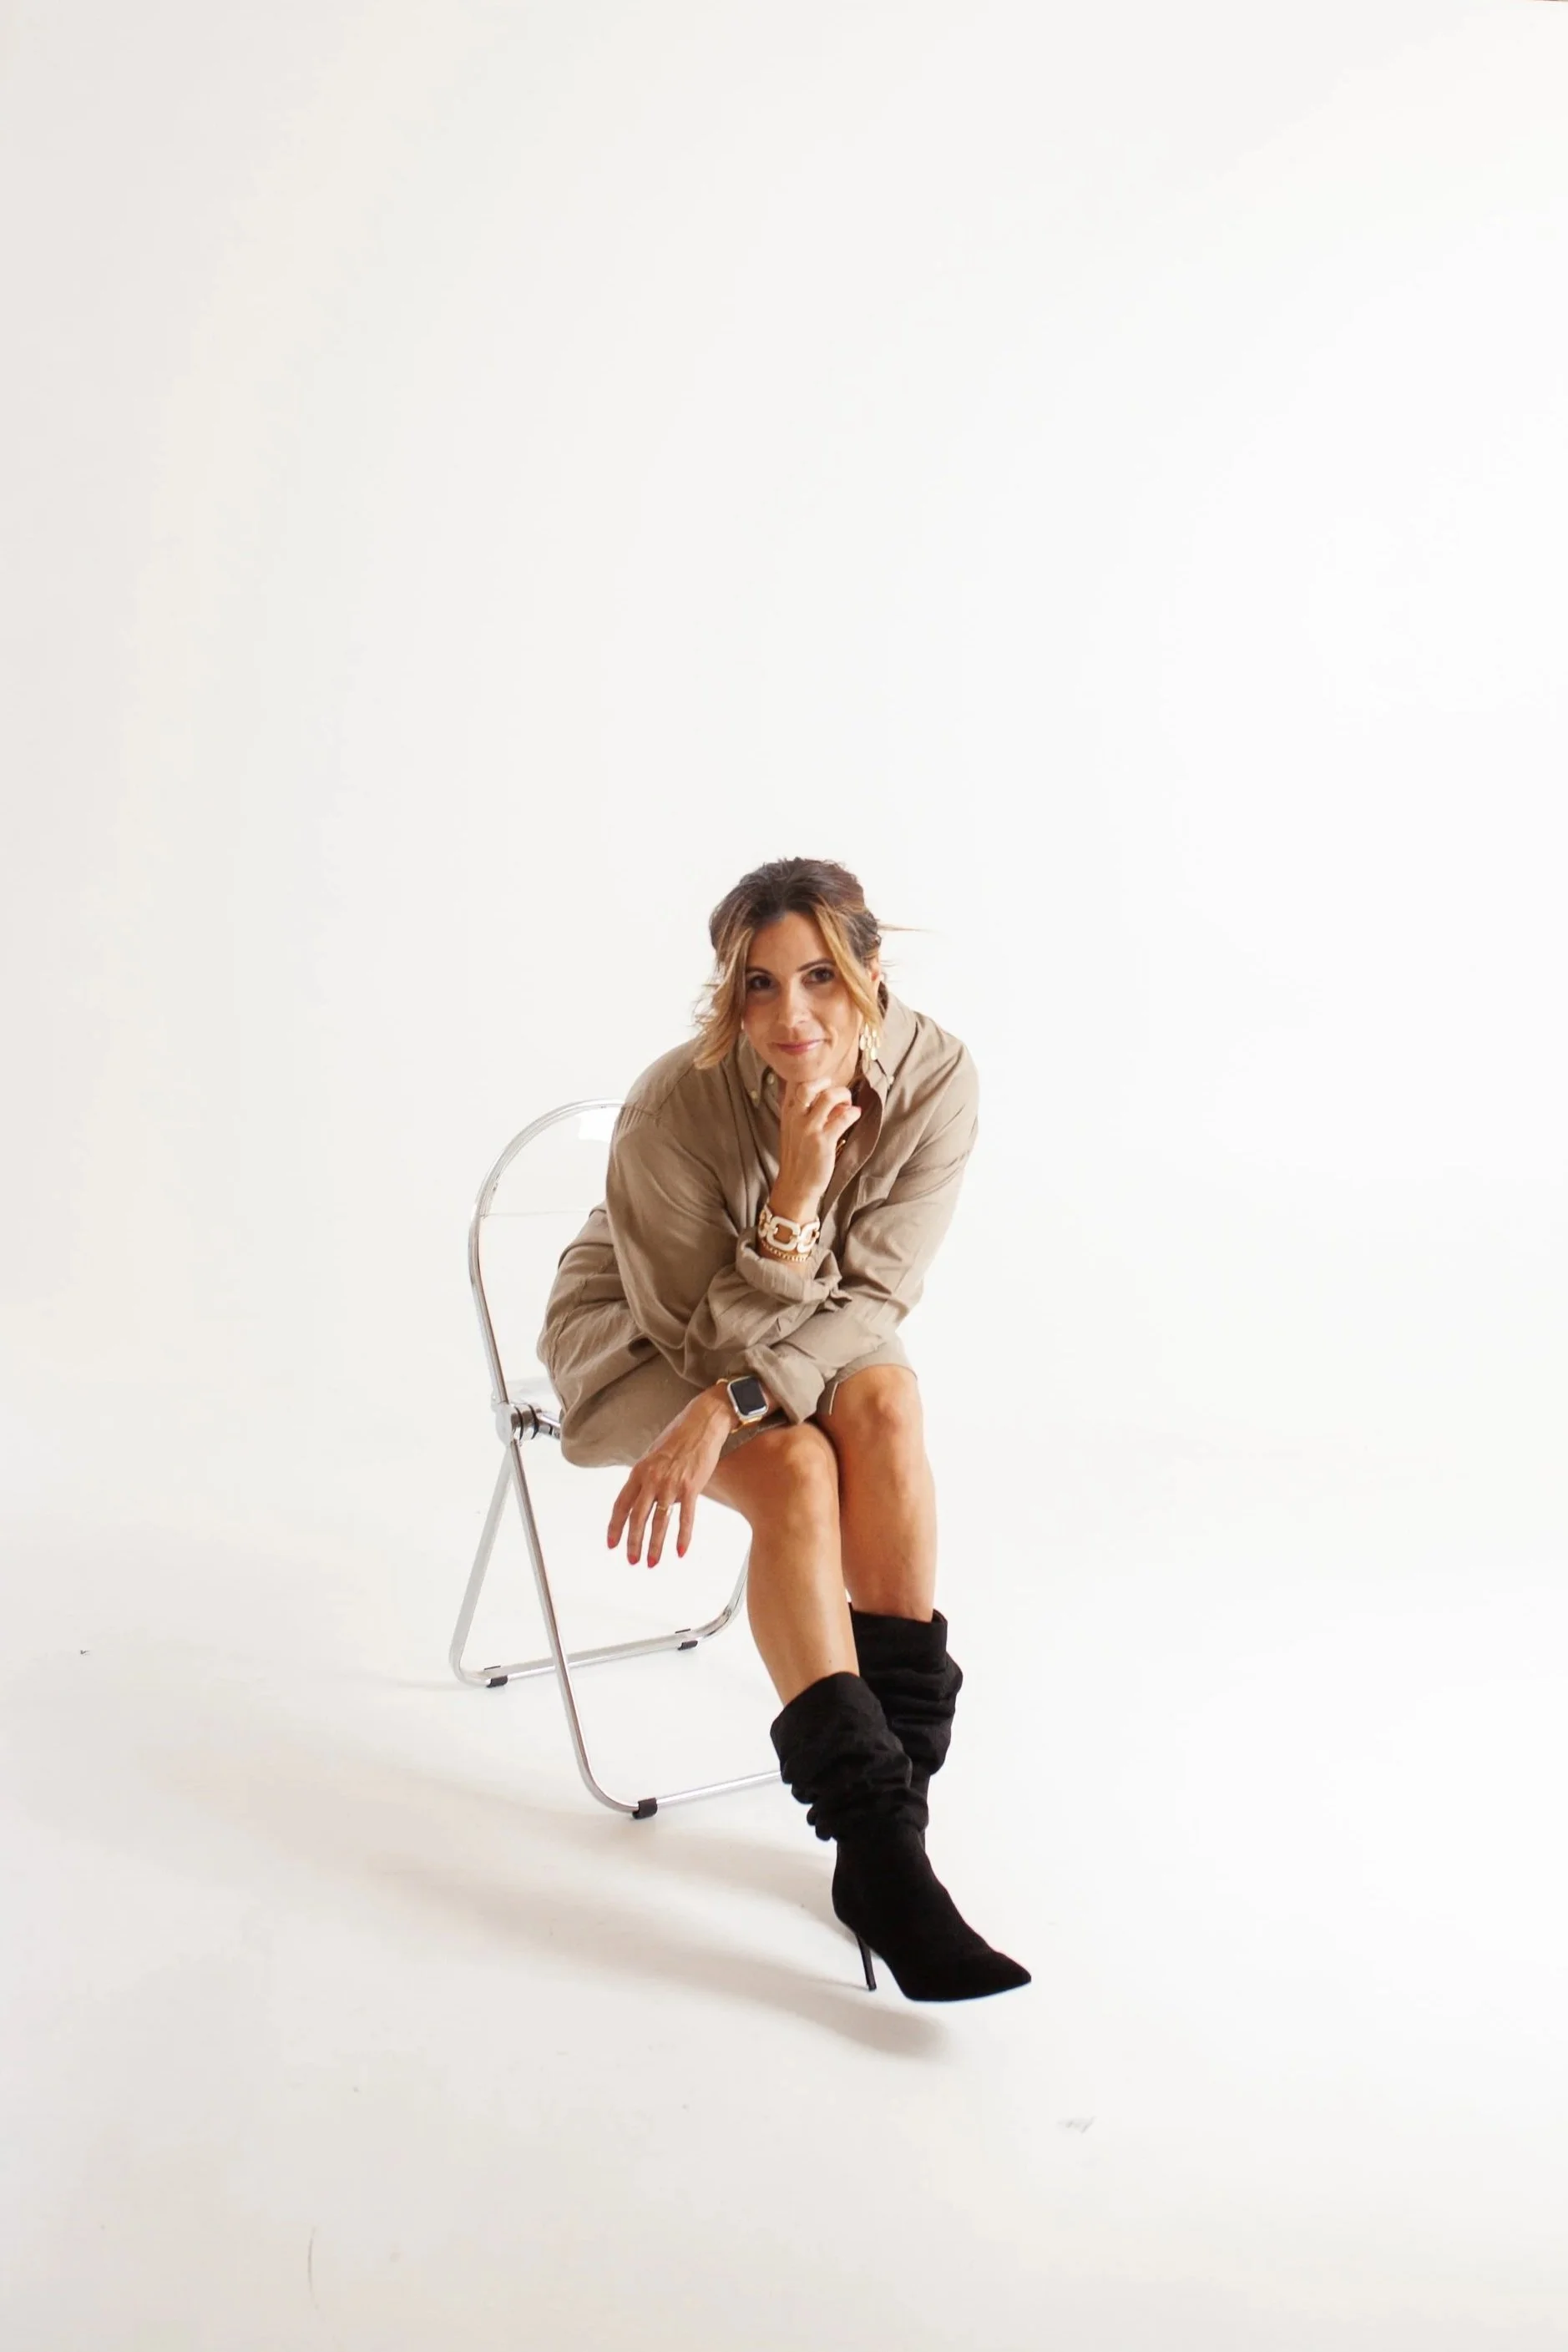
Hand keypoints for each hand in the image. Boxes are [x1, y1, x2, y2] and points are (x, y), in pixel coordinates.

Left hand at [607, 1387, 733, 1567]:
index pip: (621, 1505)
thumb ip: (647, 1477)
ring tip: (651, 1562)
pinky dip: (683, 1537)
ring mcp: (671, 1484)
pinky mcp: (691, 1486)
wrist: (702, 1422)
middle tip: (631, 1560)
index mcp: (639, 1471)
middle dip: (633, 1543)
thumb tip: (646, 1497)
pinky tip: (680, 1551)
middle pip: (637, 1518)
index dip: (615, 1527)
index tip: (612, 1544)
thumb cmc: (679, 1436)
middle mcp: (652, 1479)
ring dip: (655, 1546)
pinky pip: (685, 1517)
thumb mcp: (653, 1454)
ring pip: (659, 1522)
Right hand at [772, 1077, 860, 1221]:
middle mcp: (795, 1117)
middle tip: (837, 1093)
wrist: (795, 1185)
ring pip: (829, 1097)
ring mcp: (809, 1129)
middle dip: (828, 1083)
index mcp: (788, 1112)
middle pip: (809, 1085)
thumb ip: (807, 1112)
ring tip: (848, 1104)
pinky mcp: (823, 1141)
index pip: (796, 1082)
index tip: (825, 1082)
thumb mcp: (794, 1130)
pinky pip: (843, 1118)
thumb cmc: (798, 1156)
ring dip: (844, 1096)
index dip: (812, 1077)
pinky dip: (854, 1113)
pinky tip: (856, 1115)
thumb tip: (832, 1098)